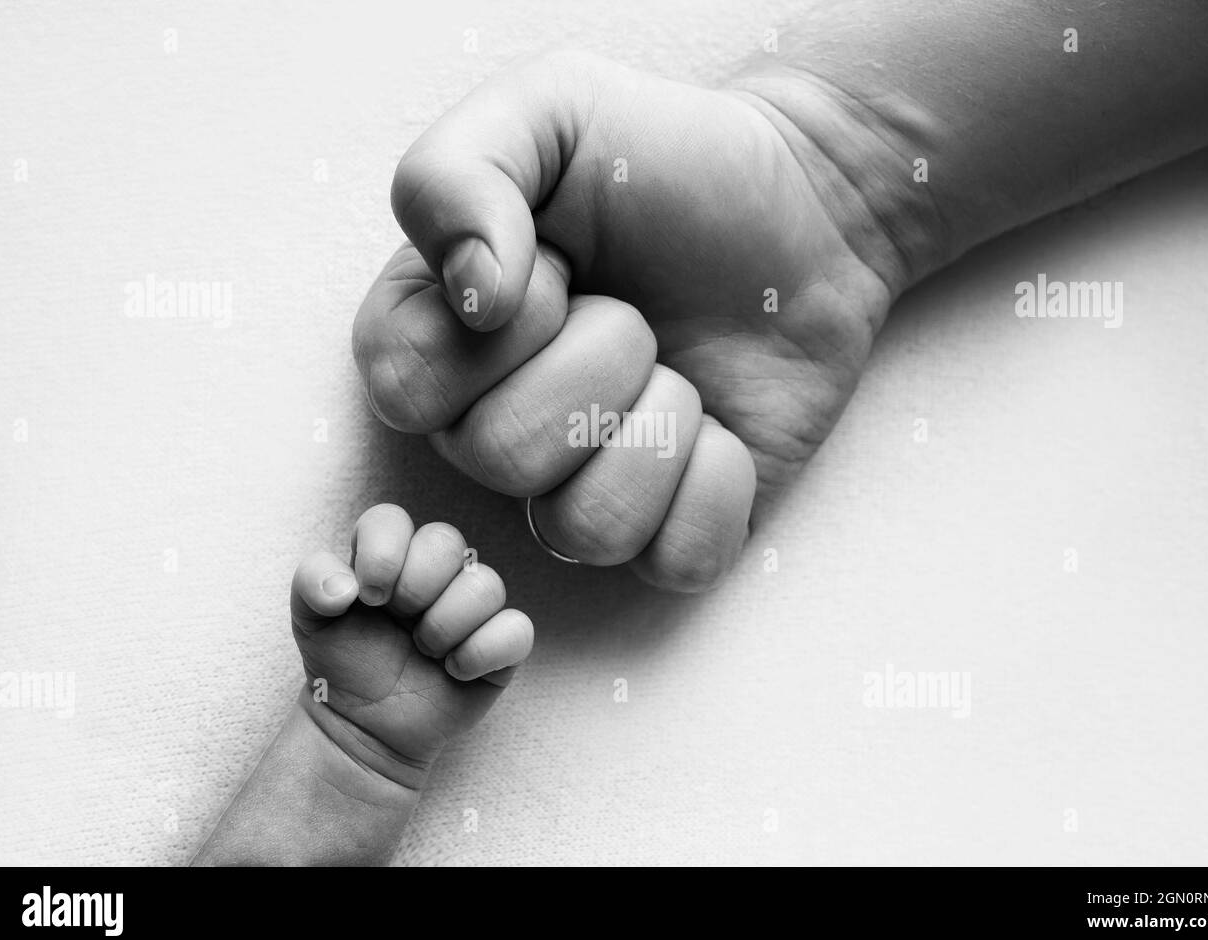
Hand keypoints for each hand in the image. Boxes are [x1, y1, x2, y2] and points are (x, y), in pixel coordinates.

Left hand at [291, 503, 532, 775]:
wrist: (363, 727)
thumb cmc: (344, 665)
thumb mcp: (310, 621)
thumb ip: (312, 583)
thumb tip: (346, 585)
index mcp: (391, 556)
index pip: (393, 519)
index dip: (382, 553)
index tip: (367, 598)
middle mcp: (437, 573)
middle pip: (447, 540)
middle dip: (415, 586)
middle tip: (399, 620)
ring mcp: (472, 607)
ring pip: (486, 584)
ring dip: (445, 625)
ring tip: (424, 651)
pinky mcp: (501, 645)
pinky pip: (517, 629)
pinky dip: (480, 652)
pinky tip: (453, 670)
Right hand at [353, 52, 926, 589]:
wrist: (803, 204)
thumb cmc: (666, 158)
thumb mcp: (548, 109)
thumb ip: (458, 173)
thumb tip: (472, 299)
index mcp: (444, 335)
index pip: (404, 388)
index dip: (497, 334)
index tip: (563, 269)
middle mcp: (498, 427)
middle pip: (501, 458)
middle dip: (602, 361)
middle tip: (639, 312)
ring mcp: (584, 489)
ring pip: (582, 530)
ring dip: (659, 425)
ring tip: (680, 367)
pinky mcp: (672, 531)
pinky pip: (673, 563)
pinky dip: (715, 487)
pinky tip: (723, 428)